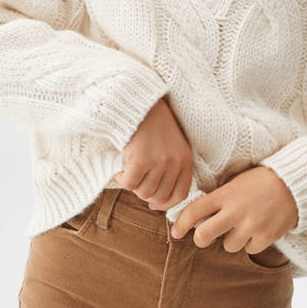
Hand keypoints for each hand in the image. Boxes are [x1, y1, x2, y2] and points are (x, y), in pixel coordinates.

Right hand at [113, 96, 193, 210]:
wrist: (140, 103)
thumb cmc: (153, 125)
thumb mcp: (172, 145)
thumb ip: (170, 169)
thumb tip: (156, 203)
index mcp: (186, 160)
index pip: (180, 195)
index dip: (165, 204)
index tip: (153, 204)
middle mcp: (175, 162)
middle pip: (159, 197)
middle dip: (145, 194)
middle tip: (136, 182)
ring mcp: (159, 161)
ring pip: (143, 192)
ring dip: (133, 186)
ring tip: (128, 172)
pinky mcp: (141, 160)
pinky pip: (129, 184)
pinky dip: (122, 179)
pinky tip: (120, 170)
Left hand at [170, 166, 298, 253]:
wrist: (294, 183)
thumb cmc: (261, 181)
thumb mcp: (235, 183)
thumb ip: (218, 197)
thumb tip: (197, 215)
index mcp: (225, 195)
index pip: (194, 211)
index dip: (181, 223)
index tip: (176, 232)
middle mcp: (235, 211)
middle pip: (204, 236)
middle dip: (201, 239)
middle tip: (204, 237)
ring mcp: (251, 225)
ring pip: (228, 246)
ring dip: (232, 239)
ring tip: (243, 226)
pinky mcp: (266, 236)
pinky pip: (249, 249)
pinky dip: (252, 242)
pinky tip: (258, 229)